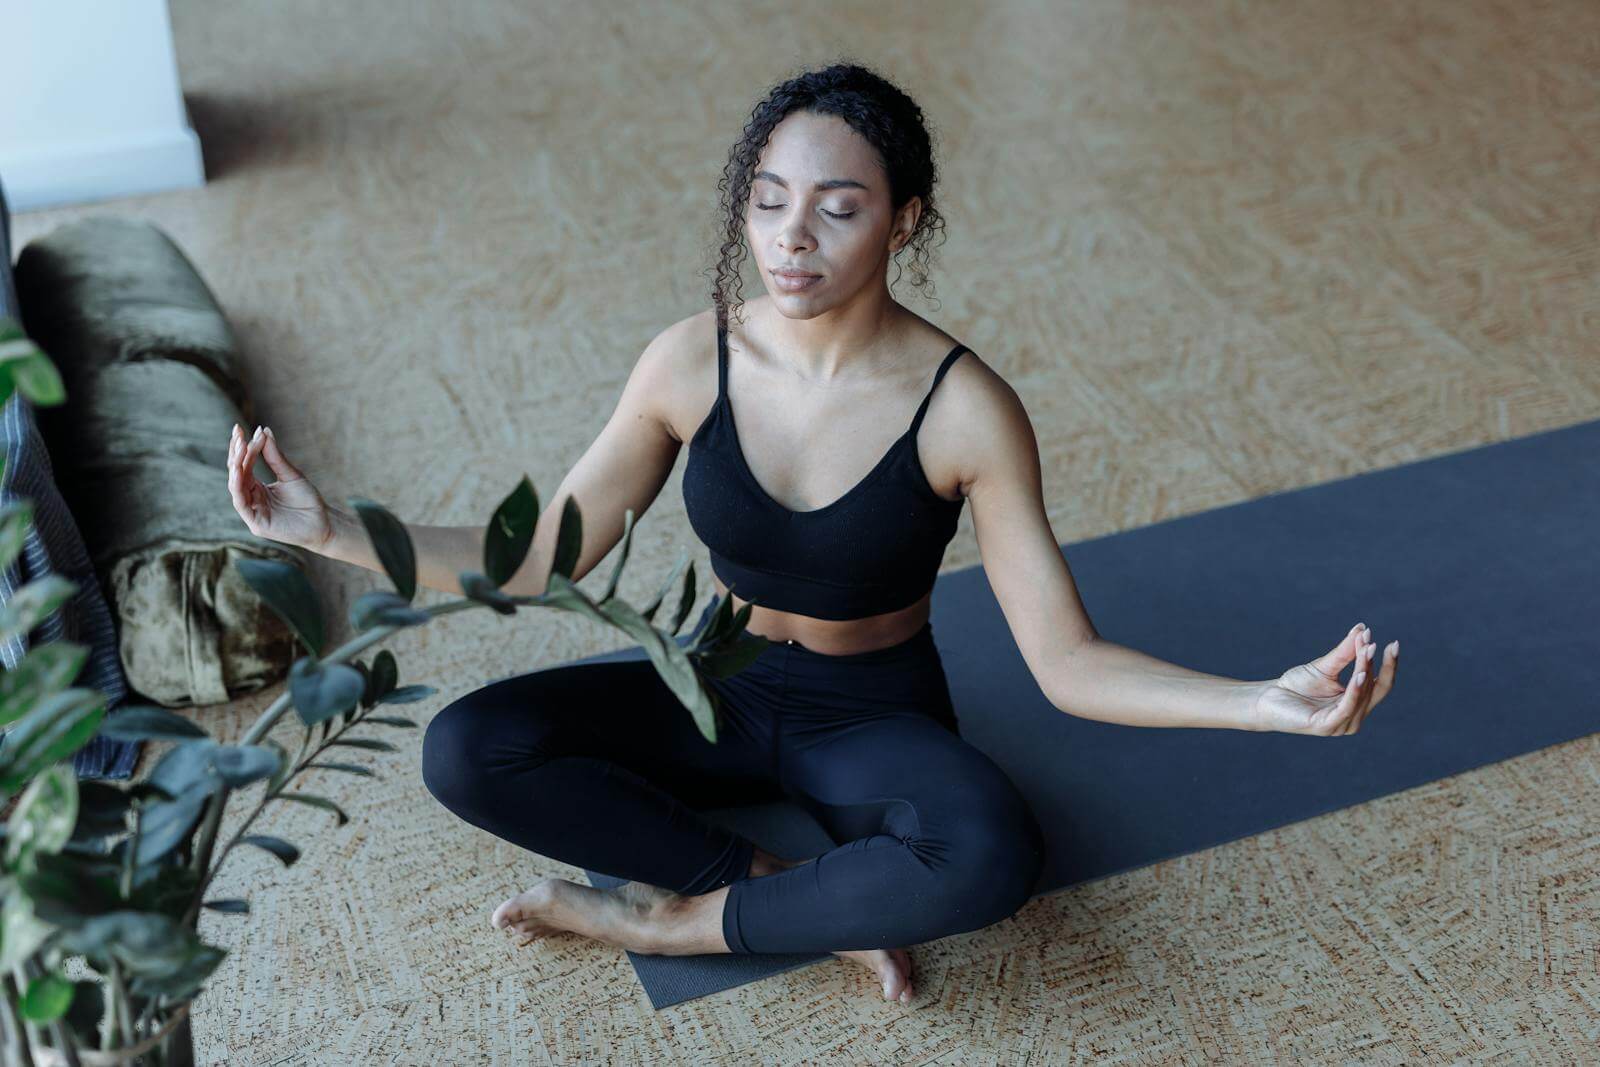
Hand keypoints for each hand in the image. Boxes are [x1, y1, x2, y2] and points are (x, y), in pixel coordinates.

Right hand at [226, 423, 335, 550]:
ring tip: (240, 447)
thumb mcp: (291, 474)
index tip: (241, 428)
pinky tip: (239, 470)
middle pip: (236, 473)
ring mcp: (252, 512)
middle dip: (236, 453)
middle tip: (238, 434)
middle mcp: (251, 498)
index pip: (243, 465)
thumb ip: (275, 456)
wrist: (324, 523)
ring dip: (236, 466)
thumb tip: (264, 430)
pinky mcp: (256, 524)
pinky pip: (241, 503)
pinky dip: (239, 486)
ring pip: (235, 487)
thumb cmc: (308, 500)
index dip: (241, 447)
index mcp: (256, 488)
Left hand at [1251, 622, 1398, 735]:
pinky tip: (1360, 674)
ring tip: (1367, 649)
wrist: (1267, 699)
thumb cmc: (1295, 685)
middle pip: (1374, 689)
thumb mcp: (1325, 666)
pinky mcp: (1328, 727)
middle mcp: (1354, 717)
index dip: (1389, 665)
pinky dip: (1355, 690)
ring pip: (1362, 695)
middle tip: (1378, 643)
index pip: (1380, 684)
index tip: (1394, 643)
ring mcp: (1342, 724)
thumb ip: (1345, 652)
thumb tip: (1363, 629)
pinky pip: (1347, 707)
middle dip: (1379, 665)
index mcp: (1356, 704)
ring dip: (1365, 670)